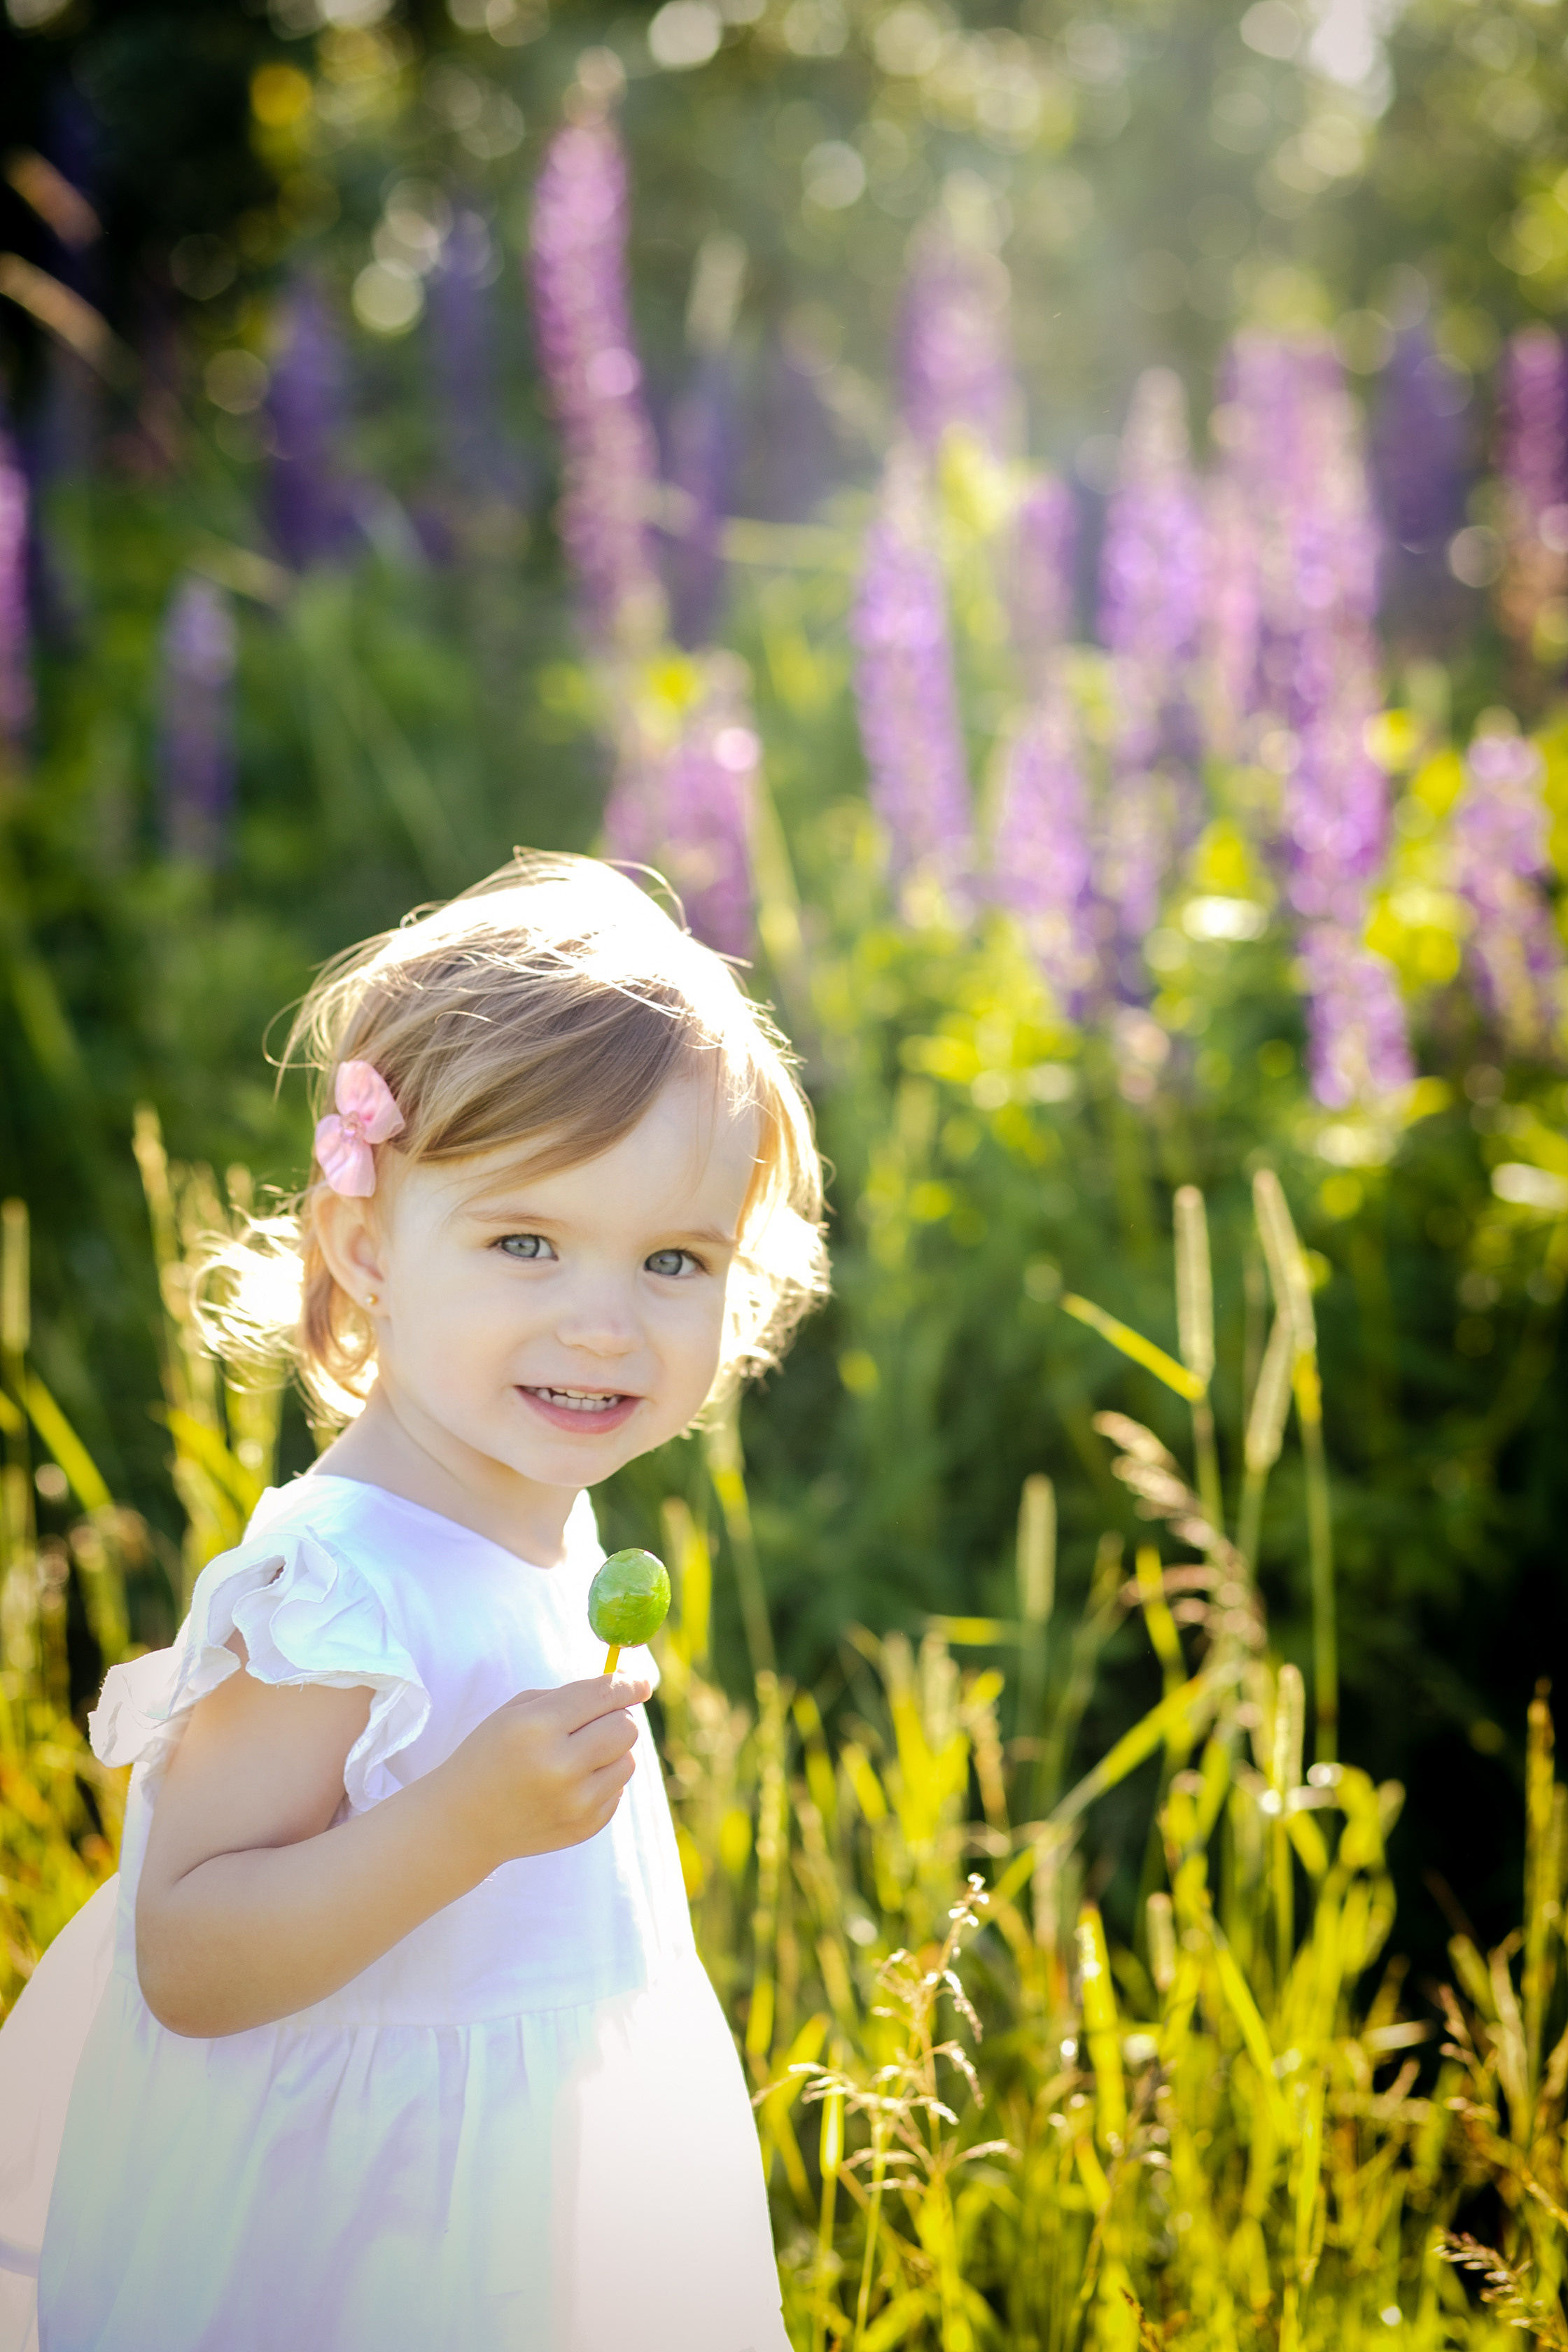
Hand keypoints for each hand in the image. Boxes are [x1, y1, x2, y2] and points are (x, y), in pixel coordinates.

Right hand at [439, 1673, 653, 1868]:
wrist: (464, 1822)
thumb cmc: (491, 1755)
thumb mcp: (517, 1712)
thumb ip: (571, 1695)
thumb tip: (628, 1688)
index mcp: (537, 1727)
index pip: (603, 1695)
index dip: (629, 1684)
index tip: (641, 1682)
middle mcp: (560, 1766)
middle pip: (626, 1727)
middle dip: (618, 1716)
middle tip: (599, 1719)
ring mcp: (575, 1802)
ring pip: (628, 1760)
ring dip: (611, 1751)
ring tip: (577, 1755)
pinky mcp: (585, 1827)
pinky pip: (618, 1790)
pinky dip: (601, 1781)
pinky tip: (569, 1785)